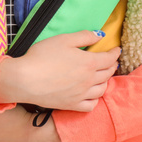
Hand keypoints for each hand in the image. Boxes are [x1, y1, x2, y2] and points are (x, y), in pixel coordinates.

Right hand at [0, 30, 119, 111]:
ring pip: (102, 90)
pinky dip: (95, 100)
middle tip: (112, 62)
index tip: (117, 50)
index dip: (115, 53)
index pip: (109, 58)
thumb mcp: (64, 39)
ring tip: (103, 77)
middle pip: (108, 74)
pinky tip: (92, 94)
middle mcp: (89, 80)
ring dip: (106, 82)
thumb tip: (101, 35)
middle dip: (112, 66)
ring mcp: (81, 95)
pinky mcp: (71, 105)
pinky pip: (90, 105)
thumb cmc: (42, 56)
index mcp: (89, 63)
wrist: (24, 79)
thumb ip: (84, 36)